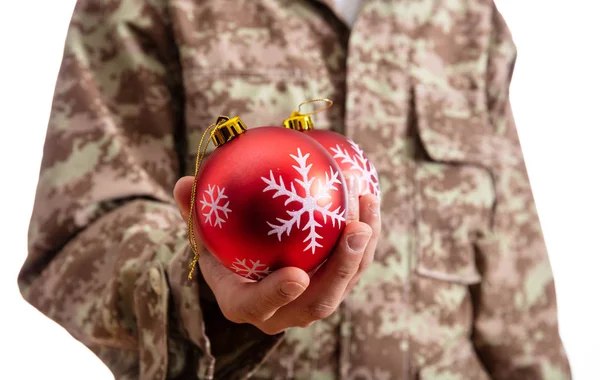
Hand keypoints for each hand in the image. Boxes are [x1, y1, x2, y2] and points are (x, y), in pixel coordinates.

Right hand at [173, 174, 380, 334]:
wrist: (247, 272)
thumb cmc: (222, 250)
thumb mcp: (202, 232)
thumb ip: (193, 213)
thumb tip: (183, 183)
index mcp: (243, 303)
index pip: (256, 306)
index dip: (276, 295)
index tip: (295, 276)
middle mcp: (282, 311)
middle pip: (317, 303)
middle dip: (341, 269)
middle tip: (356, 229)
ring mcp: (310, 302)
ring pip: (344, 285)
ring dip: (362, 249)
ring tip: (369, 204)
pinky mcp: (332, 287)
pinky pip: (354, 267)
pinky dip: (366, 238)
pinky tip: (370, 200)